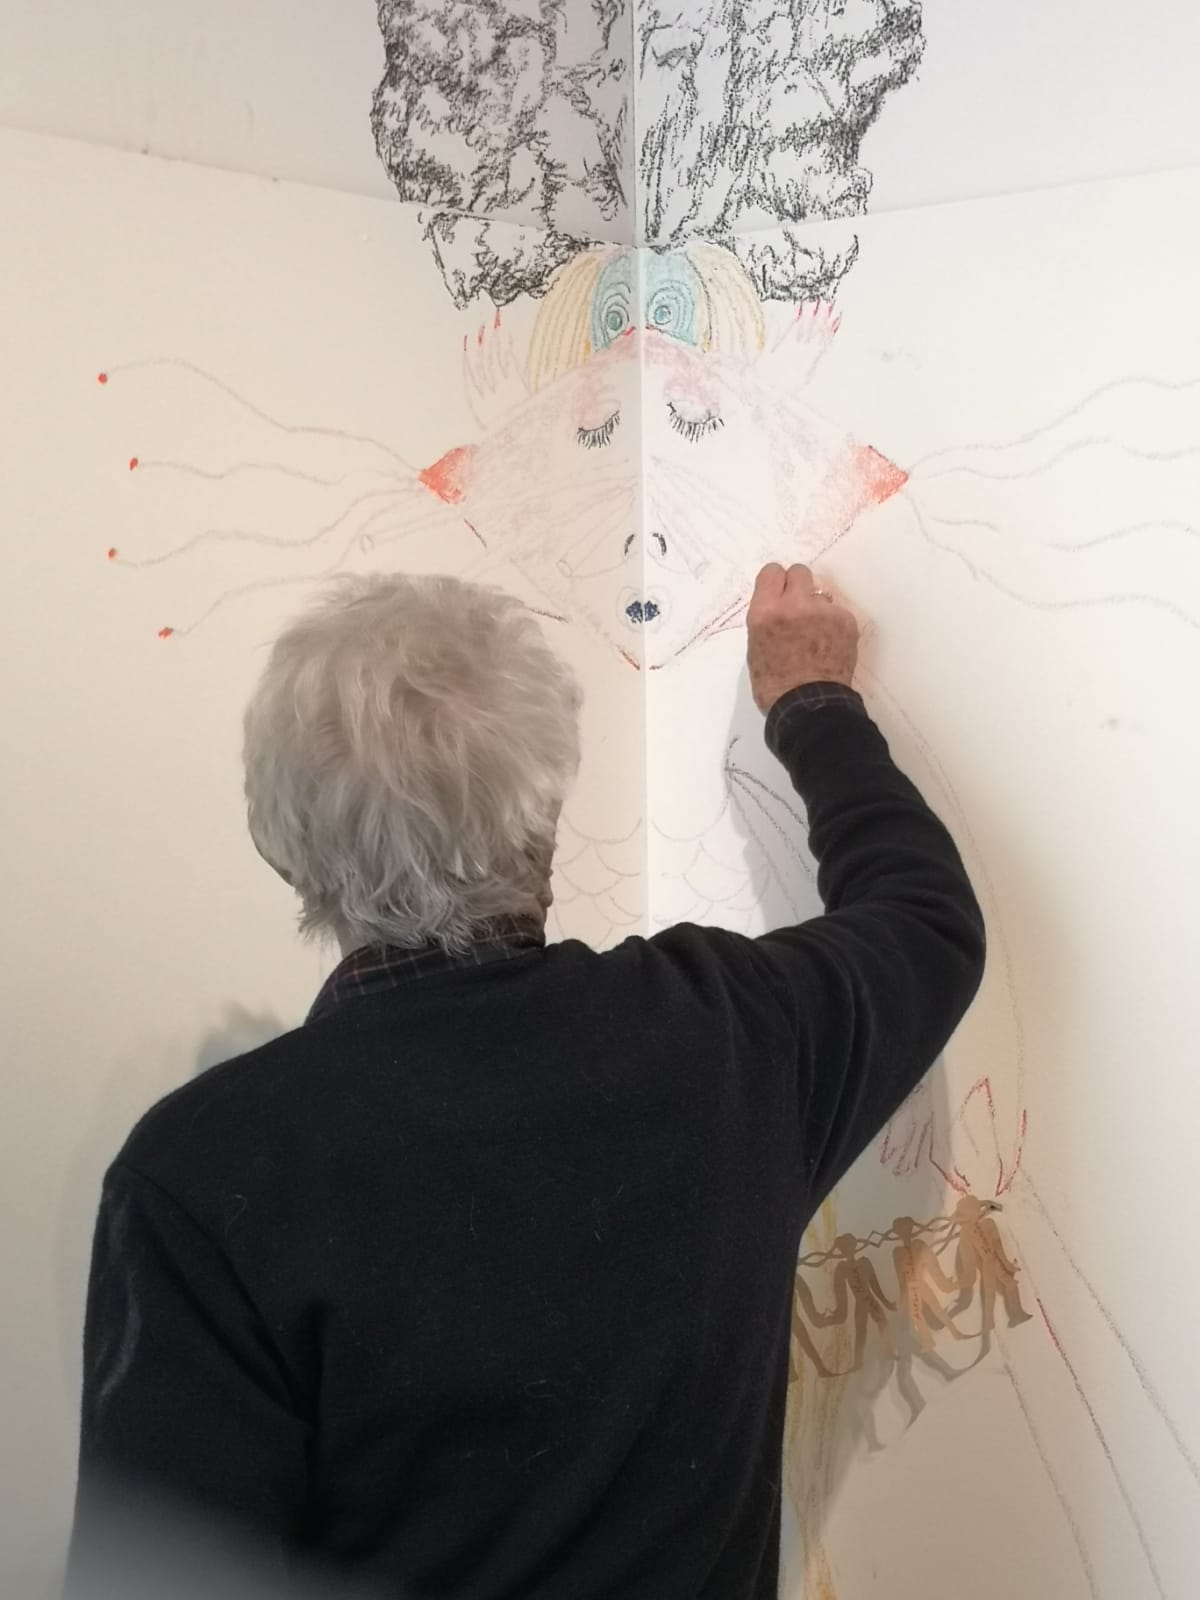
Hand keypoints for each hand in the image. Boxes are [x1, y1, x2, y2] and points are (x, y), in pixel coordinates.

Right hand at [746, 563, 858, 712]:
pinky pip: (837, 612)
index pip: (772, 571)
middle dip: (798, 587)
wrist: (809, 707)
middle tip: (798, 608)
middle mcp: (794, 604)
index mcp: (765, 612)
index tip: (779, 594)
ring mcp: (823, 611)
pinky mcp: (846, 621)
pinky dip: (834, 625)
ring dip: (817, 608)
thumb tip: (779, 610)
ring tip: (816, 635)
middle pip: (800, 572)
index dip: (776, 583)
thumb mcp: (756, 648)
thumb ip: (767, 621)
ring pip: (821, 594)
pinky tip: (829, 646)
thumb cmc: (774, 685)